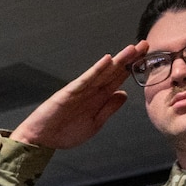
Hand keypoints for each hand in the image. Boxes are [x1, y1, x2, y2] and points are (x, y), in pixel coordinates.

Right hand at [10, 44, 148, 150]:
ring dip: (117, 60)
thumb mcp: (95, 123)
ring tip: (131, 49)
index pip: (117, 80)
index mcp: (98, 98)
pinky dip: (96, 70)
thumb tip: (124, 94)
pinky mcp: (69, 93)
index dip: (131, 68)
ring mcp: (80, 90)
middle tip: (144, 44)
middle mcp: (91, 91)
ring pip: (102, 72)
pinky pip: (85, 80)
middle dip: (128, 59)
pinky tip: (106, 60)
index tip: (145, 57)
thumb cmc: (64, 133)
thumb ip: (109, 109)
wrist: (40, 140)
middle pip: (113, 71)